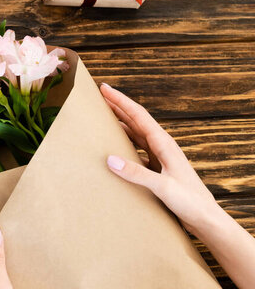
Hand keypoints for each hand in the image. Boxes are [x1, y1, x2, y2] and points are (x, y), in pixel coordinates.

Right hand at [101, 83, 254, 287]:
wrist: (206, 218)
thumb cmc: (190, 202)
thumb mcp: (163, 187)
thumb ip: (137, 173)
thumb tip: (110, 159)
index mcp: (165, 144)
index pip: (138, 116)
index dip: (121, 101)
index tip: (105, 89)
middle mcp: (163, 146)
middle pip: (136, 120)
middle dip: (118, 105)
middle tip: (101, 94)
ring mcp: (161, 156)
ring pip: (137, 132)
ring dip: (121, 121)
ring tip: (105, 114)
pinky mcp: (158, 167)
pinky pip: (138, 147)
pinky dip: (125, 140)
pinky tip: (116, 143)